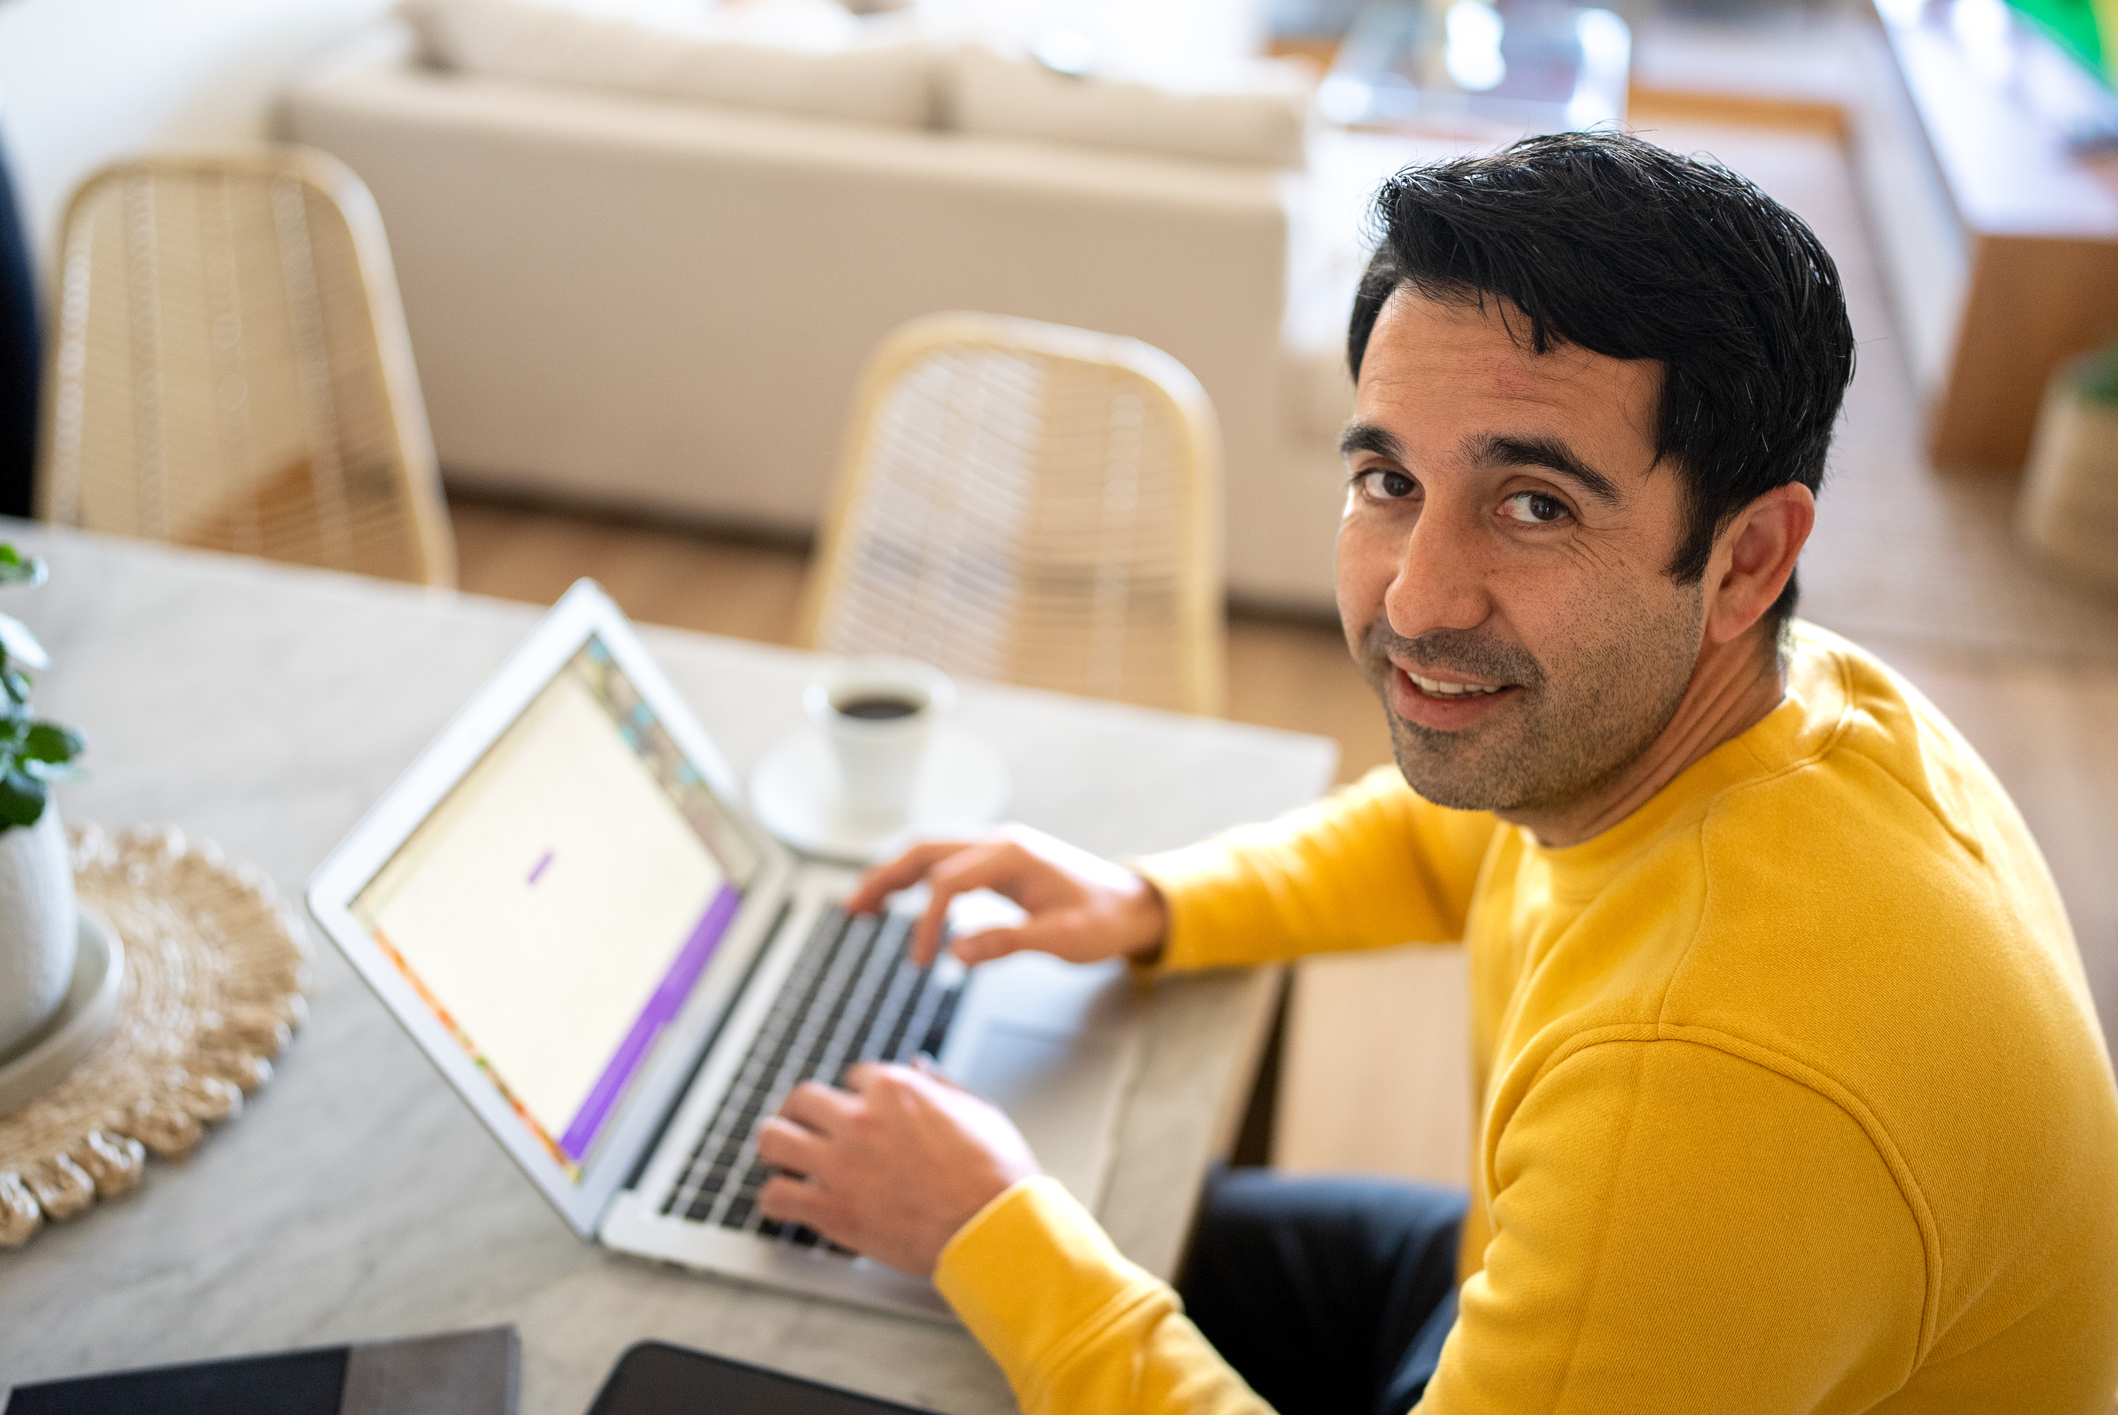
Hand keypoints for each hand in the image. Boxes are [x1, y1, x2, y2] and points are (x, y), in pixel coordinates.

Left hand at [755, 1060, 1038, 1276]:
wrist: (995, 1229)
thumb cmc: (996, 1174)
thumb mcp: (977, 1110)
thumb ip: (941, 1084)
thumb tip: (918, 1065)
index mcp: (895, 1089)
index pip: (852, 1075)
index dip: (855, 1094)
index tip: (857, 1109)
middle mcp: (860, 1120)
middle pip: (801, 1098)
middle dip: (803, 1111)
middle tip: (804, 1125)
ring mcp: (841, 1165)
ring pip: (772, 1139)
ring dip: (776, 1145)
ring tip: (783, 1156)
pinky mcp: (832, 1211)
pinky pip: (775, 1197)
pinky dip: (775, 1200)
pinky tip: (785, 1201)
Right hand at [845, 825, 1169, 966]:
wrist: (1133, 905)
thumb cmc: (1104, 921)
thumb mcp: (1063, 940)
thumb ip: (1009, 943)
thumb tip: (956, 953)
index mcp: (1013, 855)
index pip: (947, 882)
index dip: (926, 923)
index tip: (922, 963)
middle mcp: (999, 842)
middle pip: (924, 849)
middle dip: (884, 878)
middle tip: (852, 910)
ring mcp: (997, 848)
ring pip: (930, 850)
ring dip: (893, 874)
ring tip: (861, 904)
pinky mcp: (997, 862)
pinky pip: (946, 861)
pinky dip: (915, 878)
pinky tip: (898, 899)